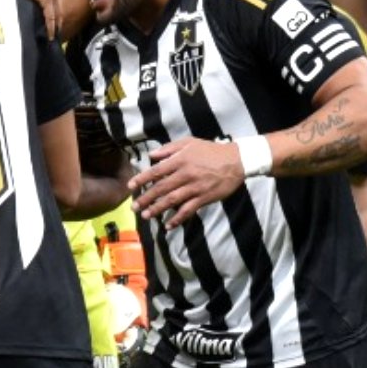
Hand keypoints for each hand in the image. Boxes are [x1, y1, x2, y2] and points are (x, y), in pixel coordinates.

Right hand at [10, 0, 60, 37]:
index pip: (57, 2)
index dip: (57, 13)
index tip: (55, 23)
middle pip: (59, 9)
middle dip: (59, 22)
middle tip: (57, 34)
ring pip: (56, 14)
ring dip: (55, 26)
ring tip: (53, 36)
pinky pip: (50, 15)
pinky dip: (50, 25)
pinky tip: (50, 33)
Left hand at [128, 139, 243, 228]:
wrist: (235, 161)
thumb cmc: (210, 150)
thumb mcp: (189, 143)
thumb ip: (169, 148)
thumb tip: (152, 155)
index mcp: (180, 160)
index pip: (156, 171)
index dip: (142, 179)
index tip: (131, 186)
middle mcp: (185, 174)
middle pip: (161, 188)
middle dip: (146, 198)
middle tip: (134, 207)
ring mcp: (194, 188)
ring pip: (172, 200)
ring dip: (157, 209)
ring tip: (146, 216)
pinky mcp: (204, 198)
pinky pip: (188, 210)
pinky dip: (178, 219)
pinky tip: (168, 225)